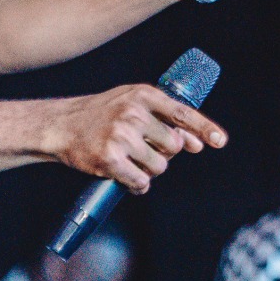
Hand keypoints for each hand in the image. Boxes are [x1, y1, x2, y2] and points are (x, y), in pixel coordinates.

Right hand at [44, 84, 226, 192]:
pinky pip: (140, 182)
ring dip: (149, 170)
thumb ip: (164, 118)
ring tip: (130, 160)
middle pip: (174, 146)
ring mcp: (121, 136)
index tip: (219, 141)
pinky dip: (137, 185)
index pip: (182, 113)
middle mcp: (133, 114)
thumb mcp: (131, 103)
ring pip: (159, 167)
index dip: (204, 128)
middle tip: (142, 149)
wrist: (60, 125)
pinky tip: (126, 177)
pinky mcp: (109, 159)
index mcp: (143, 95)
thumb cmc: (100, 115)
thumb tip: (196, 143)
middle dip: (163, 153)